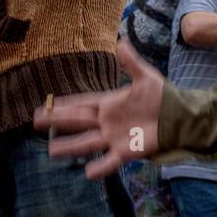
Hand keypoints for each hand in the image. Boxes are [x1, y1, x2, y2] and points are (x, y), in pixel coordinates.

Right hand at [33, 39, 162, 180]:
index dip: (65, 104)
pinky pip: (110, 161)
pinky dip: (100, 167)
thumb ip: (131, 63)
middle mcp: (108, 121)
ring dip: (70, 146)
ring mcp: (115, 137)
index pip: (82, 103)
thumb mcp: (146, 77)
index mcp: (110, 103)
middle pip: (78, 121)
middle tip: (36, 122)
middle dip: (57, 121)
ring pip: (87, 143)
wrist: (180, 117)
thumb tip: (120, 42)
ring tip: (51, 151)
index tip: (47, 105)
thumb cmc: (163, 97)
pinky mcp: (126, 151)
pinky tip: (87, 174)